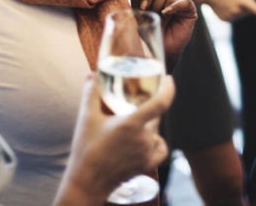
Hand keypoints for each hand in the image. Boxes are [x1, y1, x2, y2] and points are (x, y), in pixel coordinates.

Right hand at [55, 74, 174, 205]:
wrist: (87, 182)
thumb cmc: (86, 149)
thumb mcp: (86, 118)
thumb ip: (90, 94)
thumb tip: (91, 74)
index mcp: (131, 124)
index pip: (161, 102)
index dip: (169, 89)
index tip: (168, 79)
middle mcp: (143, 138)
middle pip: (155, 117)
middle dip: (147, 110)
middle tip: (135, 107)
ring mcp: (146, 153)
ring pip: (156, 133)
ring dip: (148, 127)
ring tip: (133, 126)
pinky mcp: (147, 165)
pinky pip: (160, 149)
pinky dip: (157, 143)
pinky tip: (148, 141)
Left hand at [132, 0, 195, 70]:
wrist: (160, 49)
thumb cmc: (149, 32)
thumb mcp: (138, 14)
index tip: (142, 8)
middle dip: (152, 1)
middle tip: (150, 13)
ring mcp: (179, 2)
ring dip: (161, 6)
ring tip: (161, 18)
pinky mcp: (189, 10)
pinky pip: (184, 1)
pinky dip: (175, 6)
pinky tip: (167, 13)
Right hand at [206, 0, 255, 21]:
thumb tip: (255, 8)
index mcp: (241, 1)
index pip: (254, 9)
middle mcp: (236, 11)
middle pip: (248, 12)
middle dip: (246, 7)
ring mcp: (231, 16)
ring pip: (241, 16)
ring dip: (239, 10)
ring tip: (230, 2)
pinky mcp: (226, 20)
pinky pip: (234, 18)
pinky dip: (233, 14)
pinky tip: (226, 7)